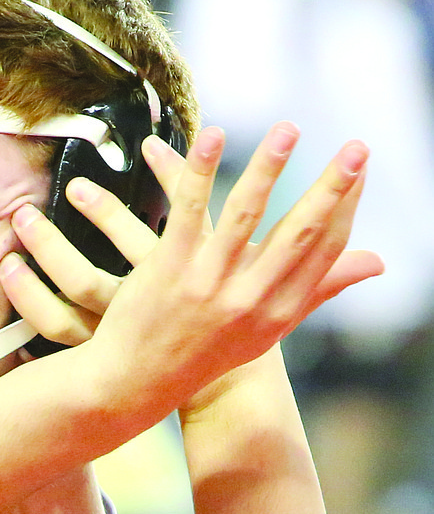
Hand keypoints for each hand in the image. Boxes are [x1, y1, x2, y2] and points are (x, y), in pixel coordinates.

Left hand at [0, 123, 383, 428]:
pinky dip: (199, 171)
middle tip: (357, 147)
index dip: (348, 208)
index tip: (360, 169)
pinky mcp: (166, 272)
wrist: (135, 384)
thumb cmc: (204, 353)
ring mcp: (207, 286)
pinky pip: (187, 212)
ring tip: (289, 129)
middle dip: (332, 187)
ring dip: (269, 168)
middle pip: (299, 233)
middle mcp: (248, 301)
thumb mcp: (265, 330)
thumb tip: (377, 262)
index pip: (325, 253)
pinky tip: (211, 135)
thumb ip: (316, 290)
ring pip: (244, 216)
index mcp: (277, 312)